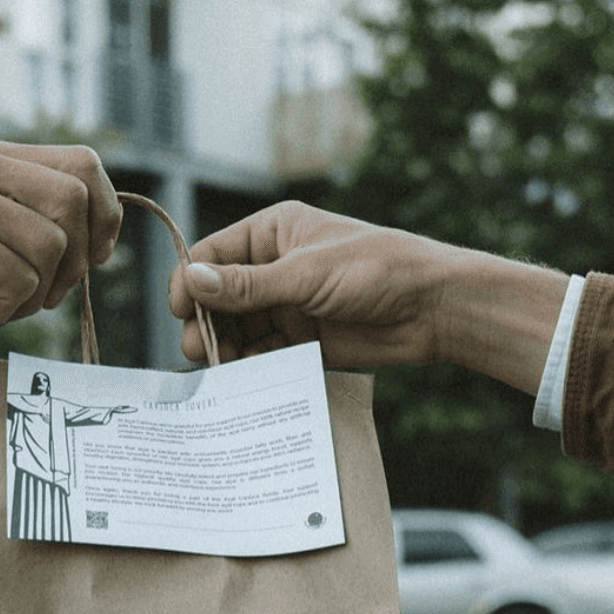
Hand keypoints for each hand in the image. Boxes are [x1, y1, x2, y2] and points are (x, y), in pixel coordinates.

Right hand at [0, 140, 121, 364]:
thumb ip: (41, 220)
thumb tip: (108, 224)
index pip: (83, 164)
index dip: (104, 216)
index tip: (93, 257)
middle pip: (76, 198)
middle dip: (76, 260)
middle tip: (40, 292)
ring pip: (54, 244)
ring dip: (37, 291)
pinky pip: (21, 278)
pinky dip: (6, 307)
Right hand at [168, 200, 565, 393]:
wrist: (433, 308)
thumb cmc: (377, 270)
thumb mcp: (305, 275)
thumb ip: (247, 286)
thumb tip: (191, 282)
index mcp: (274, 232)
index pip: (213, 254)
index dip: (191, 282)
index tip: (180, 312)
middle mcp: (275, 266)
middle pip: (220, 297)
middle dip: (205, 322)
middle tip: (198, 351)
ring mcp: (289, 304)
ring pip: (238, 328)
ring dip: (224, 348)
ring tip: (218, 370)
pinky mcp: (304, 339)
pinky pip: (263, 353)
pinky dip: (249, 366)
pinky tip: (241, 380)